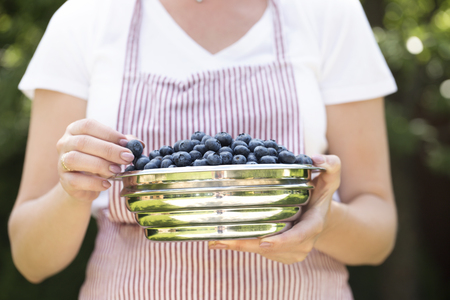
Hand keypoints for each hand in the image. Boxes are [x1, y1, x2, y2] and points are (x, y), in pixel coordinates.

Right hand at [56, 119, 138, 201]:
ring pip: (76, 159)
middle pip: (83, 142)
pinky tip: (107, 184)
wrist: (83, 184)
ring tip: (117, 170)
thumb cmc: (98, 159)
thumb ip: (123, 144)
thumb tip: (140, 143)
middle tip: (127, 158)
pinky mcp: (64, 181)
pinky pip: (75, 180)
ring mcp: (61, 162)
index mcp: (75, 129)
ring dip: (100, 165)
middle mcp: (64, 143)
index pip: (89, 125)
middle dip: (109, 150)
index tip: (126, 143)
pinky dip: (94, 183)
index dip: (109, 133)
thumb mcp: (111, 149)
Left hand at [208, 155, 340, 264]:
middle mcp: (302, 243)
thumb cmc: (321, 194)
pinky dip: (240, 246)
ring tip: (215, 238)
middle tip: (220, 238)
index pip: (299, 236)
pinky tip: (219, 240)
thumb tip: (316, 158)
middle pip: (272, 248)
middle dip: (246, 244)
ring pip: (262, 251)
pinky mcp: (280, 254)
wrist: (319, 215)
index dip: (282, 241)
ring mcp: (290, 252)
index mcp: (313, 225)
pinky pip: (258, 252)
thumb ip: (330, 164)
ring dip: (239, 246)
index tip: (264, 241)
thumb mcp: (330, 176)